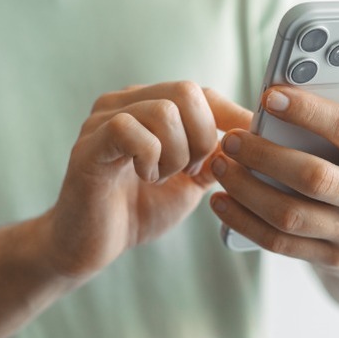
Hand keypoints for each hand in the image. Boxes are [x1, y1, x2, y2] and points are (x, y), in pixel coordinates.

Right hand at [39, 82, 244, 278]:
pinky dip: (150, 158)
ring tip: (162, 177)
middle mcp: (125, 102)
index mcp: (150, 105)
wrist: (90, 246)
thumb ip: (215, 156)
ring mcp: (103, 120)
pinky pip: (129, 129)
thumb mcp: (190, 181)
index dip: (230, 117)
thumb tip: (249, 137)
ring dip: (175, 154)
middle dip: (202, 138)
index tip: (249, 143)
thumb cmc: (138, 209)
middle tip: (188, 171)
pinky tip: (144, 177)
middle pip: (186, 91)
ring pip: (163, 110)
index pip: (201, 93)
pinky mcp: (88, 145)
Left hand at [210, 59, 338, 278]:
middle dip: (266, 155)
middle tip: (233, 137)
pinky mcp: (330, 258)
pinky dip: (245, 223)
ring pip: (290, 214)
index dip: (309, 112)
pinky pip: (281, 243)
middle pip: (313, 177)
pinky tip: (223, 202)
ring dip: (248, 189)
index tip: (272, 97)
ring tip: (221, 164)